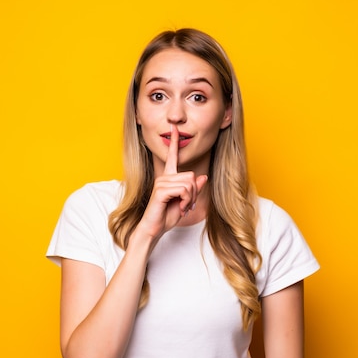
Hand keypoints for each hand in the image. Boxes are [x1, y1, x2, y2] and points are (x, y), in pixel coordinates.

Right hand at [135, 124, 207, 239]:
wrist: (154, 229)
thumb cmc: (166, 216)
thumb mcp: (185, 202)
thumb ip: (193, 189)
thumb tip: (203, 176)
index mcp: (169, 177)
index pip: (172, 157)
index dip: (174, 142)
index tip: (175, 128)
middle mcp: (164, 177)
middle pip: (191, 175)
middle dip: (194, 192)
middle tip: (187, 204)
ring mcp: (161, 182)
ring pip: (189, 183)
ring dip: (190, 199)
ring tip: (182, 207)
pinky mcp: (161, 190)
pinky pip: (184, 190)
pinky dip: (186, 201)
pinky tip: (179, 208)